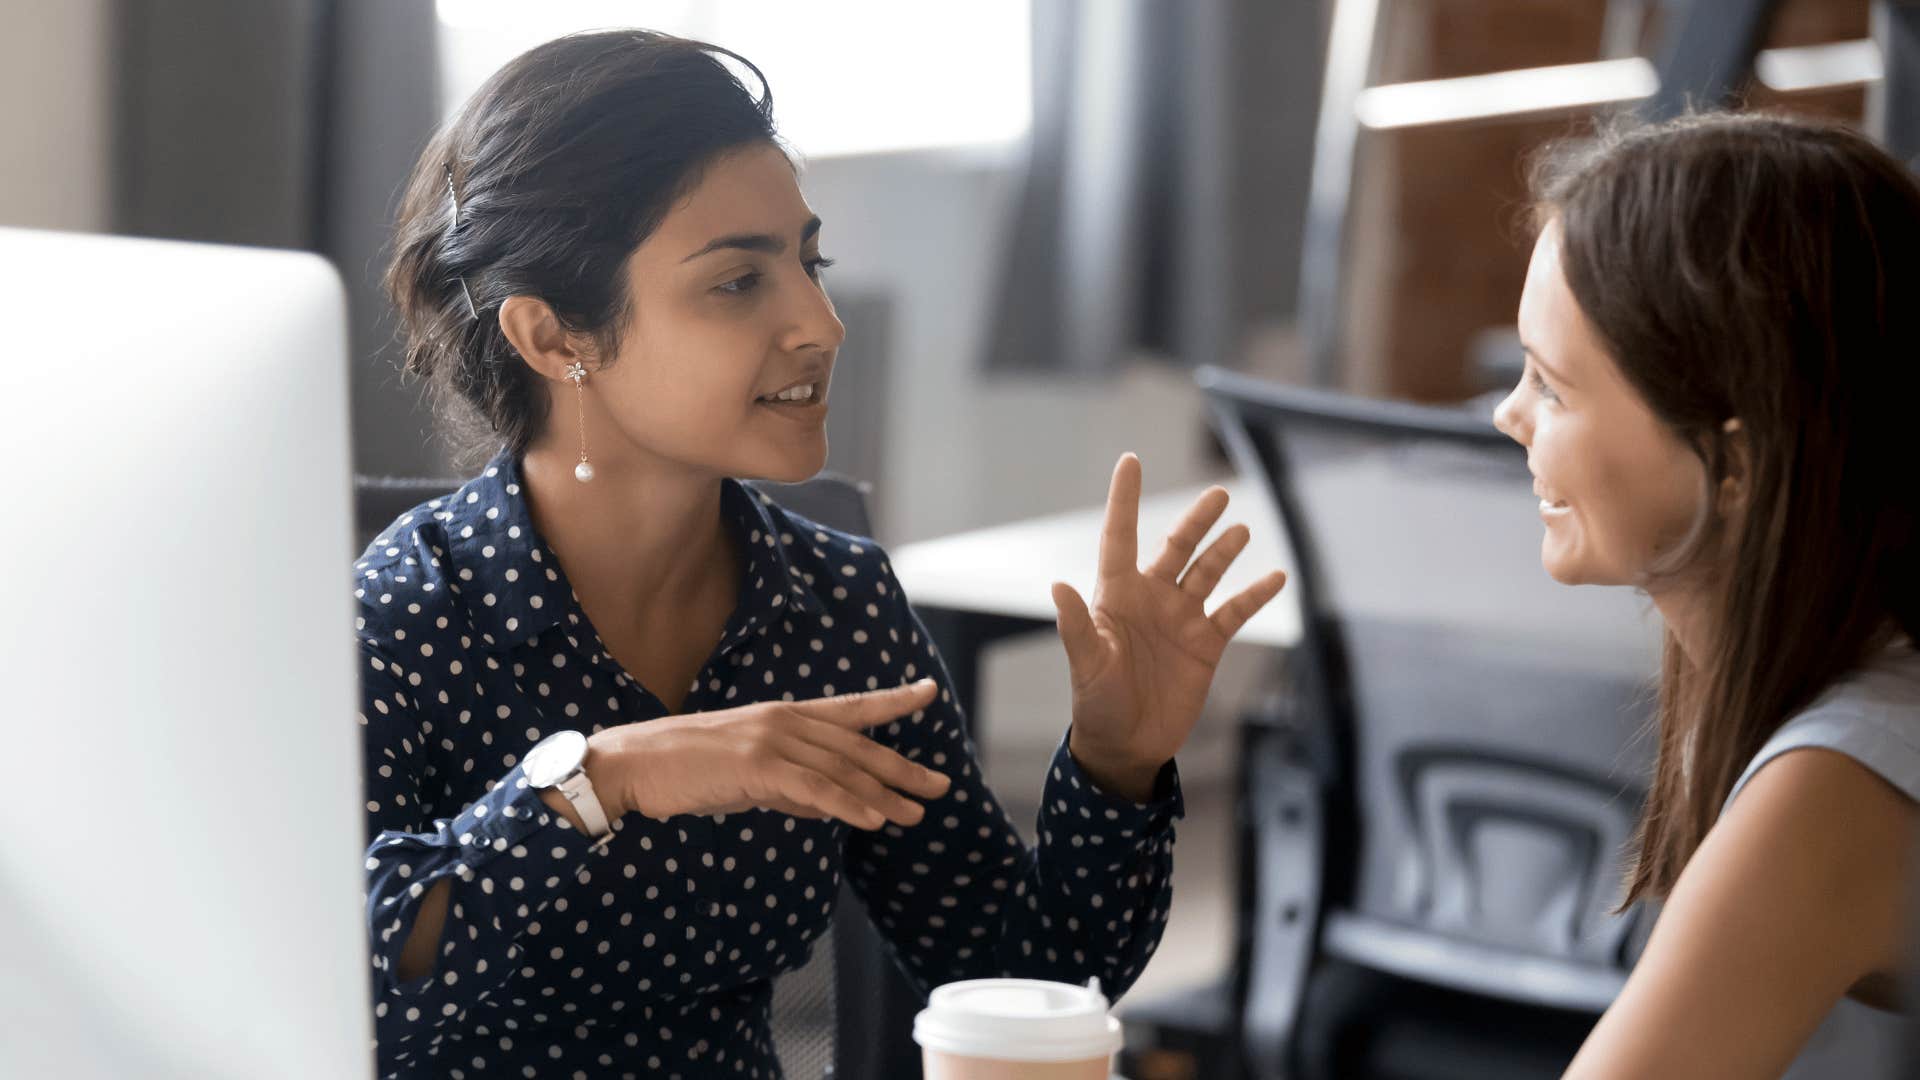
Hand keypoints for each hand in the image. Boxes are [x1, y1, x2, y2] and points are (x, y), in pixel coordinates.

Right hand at [583, 678, 950, 828]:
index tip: (928, 692)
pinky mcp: (755, 765)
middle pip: (856, 745)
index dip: (891, 701)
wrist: (632, 765)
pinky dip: (847, 805)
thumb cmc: (685, 771)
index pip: (848, 708)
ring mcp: (770, 740)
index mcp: (782, 716)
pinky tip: (872, 820)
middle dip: (902, 768)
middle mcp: (783, 720)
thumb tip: (826, 804)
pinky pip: (813, 789)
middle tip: (940, 786)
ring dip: (883, 795)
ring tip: (915, 814)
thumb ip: (789, 785)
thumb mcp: (748, 775)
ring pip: (841, 769)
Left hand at [1051, 454, 1286, 795]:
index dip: (1124, 499)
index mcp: (1116, 596)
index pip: (1120, 536)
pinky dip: (1256, 595)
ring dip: (1224, 551)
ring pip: (1208, 573)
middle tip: (1218, 494)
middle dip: (1196, 521)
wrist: (1127, 745)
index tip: (1131, 460)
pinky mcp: (1206, 644)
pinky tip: (1276, 577)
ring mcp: (1181, 619)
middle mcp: (1151, 598)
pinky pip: (1235, 611)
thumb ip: (1077, 626)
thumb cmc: (1097, 703)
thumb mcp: (1086, 665)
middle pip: (1176, 548)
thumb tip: (1058, 586)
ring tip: (1242, 529)